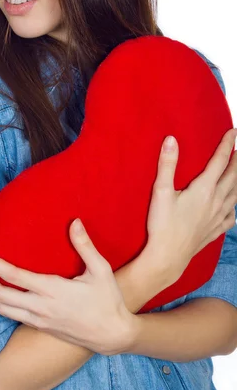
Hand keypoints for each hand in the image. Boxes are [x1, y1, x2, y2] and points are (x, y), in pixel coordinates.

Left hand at [0, 219, 136, 355]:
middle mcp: (40, 307)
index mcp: (52, 290)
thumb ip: (85, 246)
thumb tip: (74, 222)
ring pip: (2, 309)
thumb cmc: (108, 301)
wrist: (113, 335)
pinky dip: (3, 304)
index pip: (12, 275)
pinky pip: (14, 316)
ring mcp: (39, 320)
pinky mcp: (41, 328)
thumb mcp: (101, 270)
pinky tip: (6, 294)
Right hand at [144, 127, 236, 281]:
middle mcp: (216, 201)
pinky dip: (234, 208)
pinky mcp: (214, 231)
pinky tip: (233, 209)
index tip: (233, 132)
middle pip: (233, 177)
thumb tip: (172, 140)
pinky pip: (231, 217)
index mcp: (204, 189)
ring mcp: (217, 217)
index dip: (227, 145)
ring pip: (236, 195)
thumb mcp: (161, 192)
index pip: (220, 161)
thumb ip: (167, 164)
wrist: (168, 257)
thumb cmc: (162, 225)